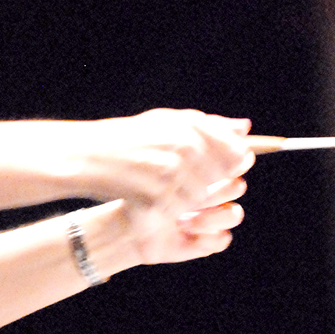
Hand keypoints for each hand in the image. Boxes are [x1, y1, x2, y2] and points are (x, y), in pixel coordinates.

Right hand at [80, 109, 253, 217]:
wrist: (89, 155)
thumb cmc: (130, 138)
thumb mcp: (167, 122)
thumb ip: (209, 125)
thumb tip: (245, 128)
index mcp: (190, 129)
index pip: (235, 152)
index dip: (234, 163)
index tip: (225, 168)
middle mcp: (184, 149)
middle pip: (219, 179)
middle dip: (207, 183)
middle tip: (181, 179)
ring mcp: (171, 175)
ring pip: (199, 198)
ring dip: (187, 198)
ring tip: (162, 187)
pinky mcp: (158, 198)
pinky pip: (178, 211)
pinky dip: (169, 210)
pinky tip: (153, 200)